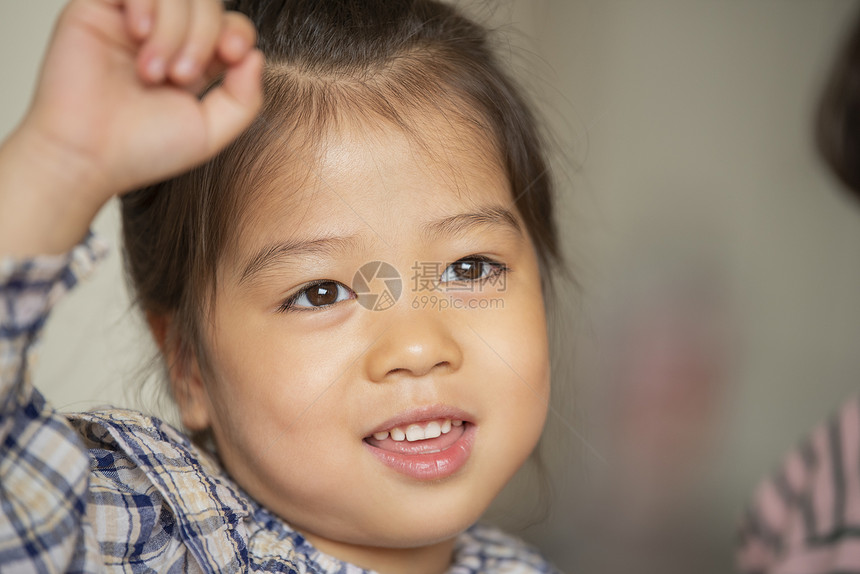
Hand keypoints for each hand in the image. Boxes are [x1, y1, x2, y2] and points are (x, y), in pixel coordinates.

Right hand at [0, 0, 262, 255]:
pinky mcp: (96, 6)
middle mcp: (165, 36)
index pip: (230, 24)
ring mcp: (132, 19)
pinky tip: (136, 36)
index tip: (233, 55)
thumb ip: (244, 98)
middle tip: (182, 76)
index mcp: (194, 60)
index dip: (239, 31)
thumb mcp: (210, 131)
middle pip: (206, 2)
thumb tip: (256, 56)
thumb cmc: (141, 150)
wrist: (87, 156)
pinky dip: (146, 4)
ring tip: (153, 71)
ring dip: (174, 28)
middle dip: (204, 34)